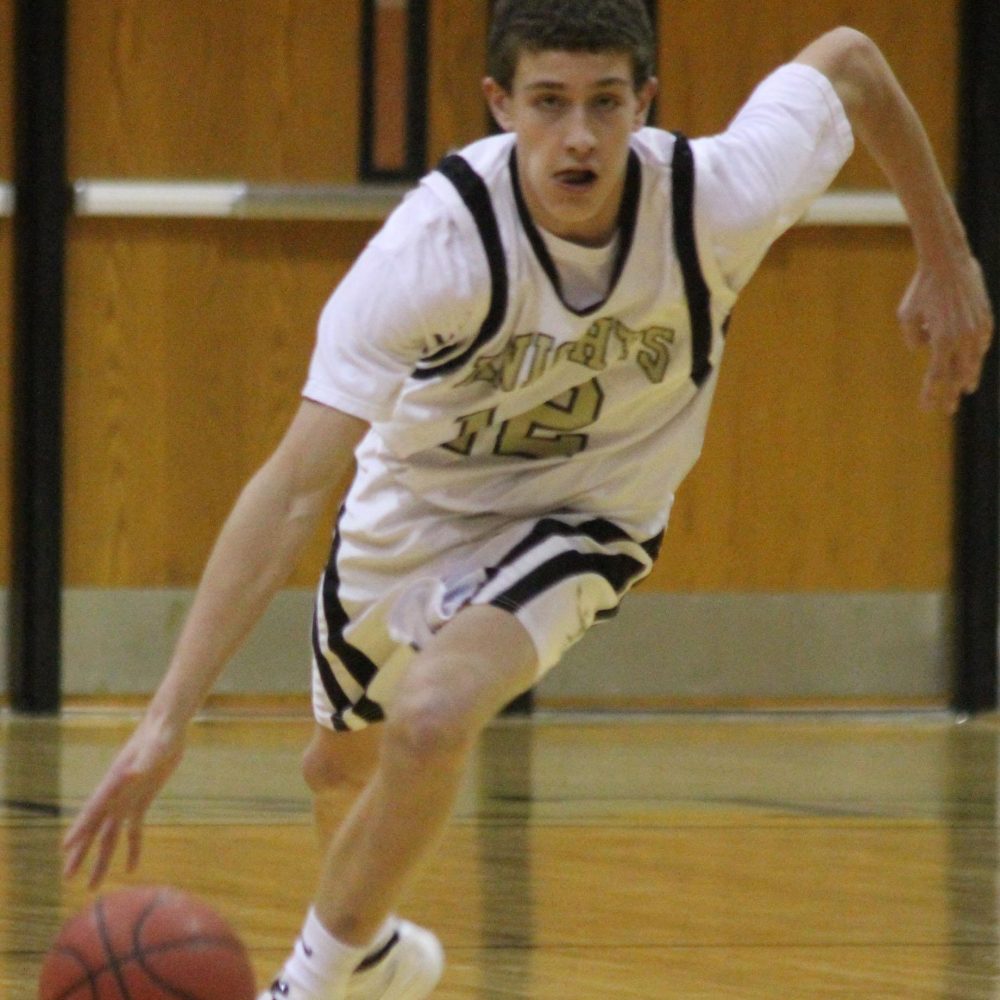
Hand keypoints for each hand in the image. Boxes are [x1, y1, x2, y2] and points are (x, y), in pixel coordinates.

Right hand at [62, 716, 185, 887]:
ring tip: (93, 886)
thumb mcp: (154, 749)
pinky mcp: (142, 799)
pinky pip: (134, 829)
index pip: (94, 808)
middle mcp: (116, 794)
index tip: (65, 847)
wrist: (167, 726)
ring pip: (110, 835)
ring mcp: (128, 798)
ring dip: (102, 859)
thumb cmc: (159, 735)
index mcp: (114, 782)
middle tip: (67, 877)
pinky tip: (132, 867)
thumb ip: (143, 763)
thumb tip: (131, 773)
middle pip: (95, 828)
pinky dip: (132, 847)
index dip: (80, 828)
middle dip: (81, 852)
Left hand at [898, 253, 993, 414]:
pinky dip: (976, 354)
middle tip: (947, 409)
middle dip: (952, 393)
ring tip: (965, 389)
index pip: (937, 376)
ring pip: (974, 361)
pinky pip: (982, 343)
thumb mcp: (906, 315)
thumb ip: (913, 338)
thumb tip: (924, 350)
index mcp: (943, 339)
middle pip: (958, 375)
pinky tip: (973, 362)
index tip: (927, 408)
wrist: (948, 261)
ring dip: (968, 376)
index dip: (932, 394)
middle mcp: (963, 338)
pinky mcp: (987, 319)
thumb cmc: (922, 288)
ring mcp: (978, 329)